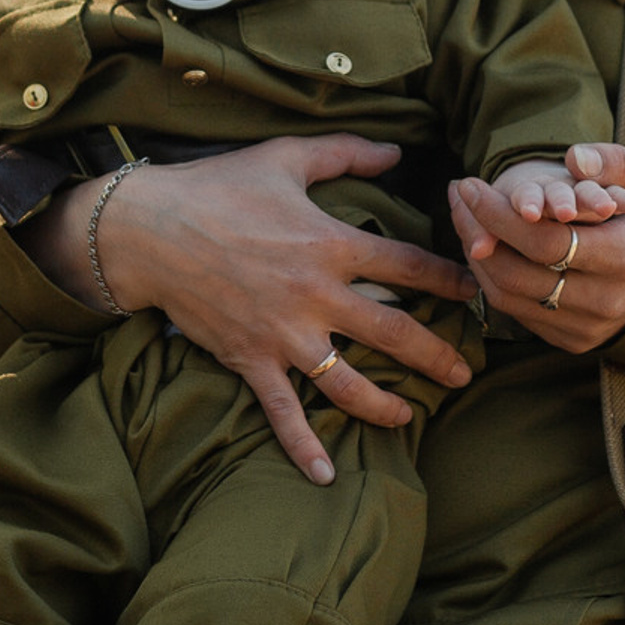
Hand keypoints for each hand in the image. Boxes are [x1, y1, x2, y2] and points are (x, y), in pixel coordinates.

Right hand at [84, 137, 477, 485]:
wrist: (149, 229)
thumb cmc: (218, 186)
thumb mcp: (286, 157)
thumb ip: (346, 153)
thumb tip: (398, 149)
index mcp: (331, 243)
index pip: (408, 265)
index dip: (448, 279)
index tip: (475, 294)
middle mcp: (316, 295)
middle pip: (393, 331)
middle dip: (435, 354)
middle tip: (464, 373)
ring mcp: (283, 333)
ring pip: (346, 381)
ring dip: (383, 404)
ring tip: (409, 415)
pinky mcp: (250, 359)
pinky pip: (282, 412)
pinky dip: (304, 446)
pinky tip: (326, 475)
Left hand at [448, 144, 624, 354]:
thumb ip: (617, 160)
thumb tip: (573, 160)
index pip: (545, 242)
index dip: (499, 214)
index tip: (470, 184)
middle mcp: (606, 301)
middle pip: (519, 273)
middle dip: (478, 230)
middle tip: (460, 195)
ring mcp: (587, 327)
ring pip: (509, 296)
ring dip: (477, 254)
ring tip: (465, 215)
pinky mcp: (572, 340)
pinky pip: (515, 312)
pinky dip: (491, 277)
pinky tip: (485, 244)